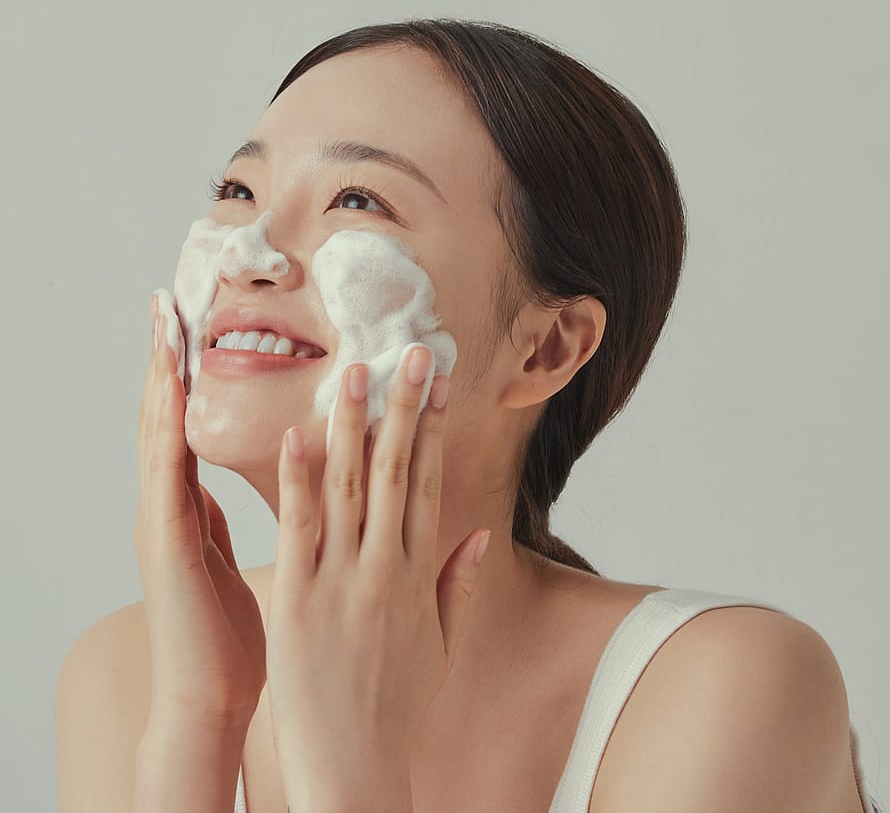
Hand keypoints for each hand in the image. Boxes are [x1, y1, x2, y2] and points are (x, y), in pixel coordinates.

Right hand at [134, 292, 265, 729]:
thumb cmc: (228, 632)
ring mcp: (162, 524)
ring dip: (160, 378)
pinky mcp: (168, 547)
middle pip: (165, 416)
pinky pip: (167, 478)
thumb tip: (224, 480)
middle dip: (164, 358)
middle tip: (165, 300)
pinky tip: (170, 394)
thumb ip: (218, 515)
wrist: (209, 699)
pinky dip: (166, 432)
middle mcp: (169, 506)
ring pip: (159, 435)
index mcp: (189, 506)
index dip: (183, 372)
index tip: (189, 322)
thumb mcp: (228, 555)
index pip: (184, 424)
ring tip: (162, 325)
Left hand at [265, 345, 490, 800]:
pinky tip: (300, 437)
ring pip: (350, 488)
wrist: (352, 761)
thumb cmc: (397, 702)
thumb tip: (483, 533)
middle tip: (409, 354)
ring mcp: (340, 582)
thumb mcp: (442, 643)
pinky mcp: (295, 599)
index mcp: (419, 574)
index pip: (432, 484)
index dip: (435, 430)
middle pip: (398, 472)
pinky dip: (299, 481)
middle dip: (404, 408)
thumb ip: (460, 583)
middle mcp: (385, 568)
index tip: (438, 386)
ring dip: (353, 427)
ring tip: (355, 374)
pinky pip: (299, 530)